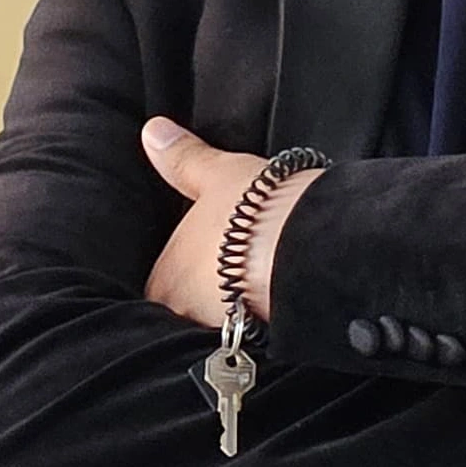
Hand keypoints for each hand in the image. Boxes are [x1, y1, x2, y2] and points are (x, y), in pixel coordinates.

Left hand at [139, 120, 324, 324]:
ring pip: (221, 319)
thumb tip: (153, 131)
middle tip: (222, 273)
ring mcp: (227, 327)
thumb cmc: (256, 209)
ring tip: (253, 284)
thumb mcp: (217, 174)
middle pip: (186, 308)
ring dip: (233, 306)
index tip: (188, 265)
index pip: (157, 287)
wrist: (312, 242)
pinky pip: (256, 327)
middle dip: (200, 295)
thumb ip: (183, 159)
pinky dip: (263, 314)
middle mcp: (189, 311)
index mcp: (167, 278)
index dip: (173, 276)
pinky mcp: (266, 335)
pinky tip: (276, 297)